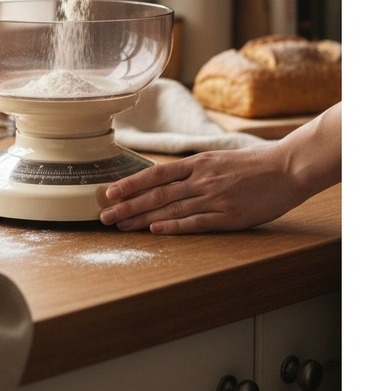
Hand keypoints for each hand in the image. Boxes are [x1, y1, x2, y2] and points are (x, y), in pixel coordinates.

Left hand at [98, 146, 305, 232]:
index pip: (156, 174)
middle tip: (104, 216)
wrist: (287, 168)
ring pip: (170, 209)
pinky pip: (196, 222)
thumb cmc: (255, 165)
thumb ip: (196, 170)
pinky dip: (174, 226)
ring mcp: (214, 197)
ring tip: (121, 227)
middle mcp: (201, 179)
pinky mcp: (228, 215)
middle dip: (128, 205)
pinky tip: (156, 230)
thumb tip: (170, 179)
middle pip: (157, 193)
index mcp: (198, 163)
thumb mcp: (220, 159)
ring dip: (142, 218)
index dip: (131, 183)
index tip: (110, 192)